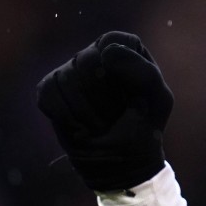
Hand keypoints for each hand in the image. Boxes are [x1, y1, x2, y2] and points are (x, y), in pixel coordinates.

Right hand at [37, 31, 174, 190]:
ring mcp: (70, 70)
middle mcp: (96, 54)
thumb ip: (143, 72)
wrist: (121, 164)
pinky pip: (48, 94)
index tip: (130, 96)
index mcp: (126, 50)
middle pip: (85, 60)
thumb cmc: (144, 128)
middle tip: (115, 118)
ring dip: (85, 113)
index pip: (112, 41)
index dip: (118, 70)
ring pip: (65, 79)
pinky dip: (66, 117)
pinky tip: (80, 128)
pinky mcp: (51, 89)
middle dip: (101, 98)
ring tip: (100, 126)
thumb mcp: (157, 100)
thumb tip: (107, 51)